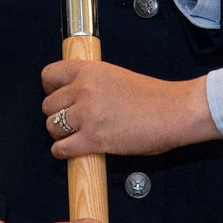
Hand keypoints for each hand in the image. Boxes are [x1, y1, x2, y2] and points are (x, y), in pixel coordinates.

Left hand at [42, 59, 217, 158]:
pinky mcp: (93, 139)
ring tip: (75, 135)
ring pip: (51, 127)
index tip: (57, 96)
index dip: (51, 89)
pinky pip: (61, 148)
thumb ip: (92, 83)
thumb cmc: (153, 97)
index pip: (49, 75)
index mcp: (90, 70)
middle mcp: (84, 90)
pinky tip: (74, 150)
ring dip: (60, 134)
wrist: (174, 111)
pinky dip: (63, 152)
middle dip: (57, 114)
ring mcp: (87, 115)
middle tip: (72, 120)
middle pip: (47, 105)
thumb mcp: (116, 76)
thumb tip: (74, 96)